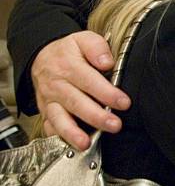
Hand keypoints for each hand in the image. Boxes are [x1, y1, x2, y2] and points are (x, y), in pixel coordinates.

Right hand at [31, 31, 130, 149]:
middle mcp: (57, 85)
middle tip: (115, 125)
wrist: (41, 57)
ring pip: (59, 118)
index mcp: (68, 65)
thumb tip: (107, 62)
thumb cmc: (68, 51)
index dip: (107, 93)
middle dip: (96, 116)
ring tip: (86, 143)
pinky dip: (59, 137)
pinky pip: (50, 127)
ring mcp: (49, 101)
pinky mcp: (45, 112)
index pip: (89, 80)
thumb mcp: (83, 39)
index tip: (124, 102)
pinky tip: (71, 145)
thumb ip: (97, 47)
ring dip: (73, 132)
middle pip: (76, 102)